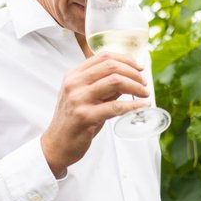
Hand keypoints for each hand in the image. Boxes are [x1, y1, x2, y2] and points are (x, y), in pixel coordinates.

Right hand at [40, 51, 149, 175]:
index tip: (139, 67)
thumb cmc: (73, 121)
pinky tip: (142, 105)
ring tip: (144, 93)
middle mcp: (74, 84)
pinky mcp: (85, 116)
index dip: (125, 59)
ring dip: (135, 86)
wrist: (56, 144)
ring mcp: (78, 99)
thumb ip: (103, 86)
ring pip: (115, 81)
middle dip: (133, 72)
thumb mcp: (84, 97)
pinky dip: (133, 105)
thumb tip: (129, 78)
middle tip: (143, 82)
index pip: (103, 56)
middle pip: (110, 66)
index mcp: (73, 75)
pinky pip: (115, 106)